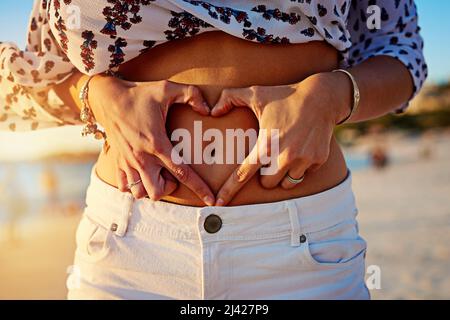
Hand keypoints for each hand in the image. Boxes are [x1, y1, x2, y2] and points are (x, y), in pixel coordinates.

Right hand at [88, 75, 214, 204]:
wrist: (108, 98)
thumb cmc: (140, 94)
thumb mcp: (167, 88)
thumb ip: (192, 94)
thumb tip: (208, 109)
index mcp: (157, 144)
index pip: (182, 173)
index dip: (199, 188)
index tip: (211, 201)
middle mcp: (142, 158)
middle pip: (157, 192)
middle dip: (169, 188)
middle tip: (172, 173)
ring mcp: (128, 162)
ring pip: (139, 193)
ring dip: (150, 188)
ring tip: (156, 174)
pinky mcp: (117, 163)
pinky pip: (124, 187)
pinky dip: (134, 185)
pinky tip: (142, 173)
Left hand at [210, 72, 350, 205]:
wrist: (322, 97)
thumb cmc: (285, 95)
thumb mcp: (255, 93)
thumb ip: (229, 98)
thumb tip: (213, 111)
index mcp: (266, 145)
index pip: (243, 174)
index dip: (229, 190)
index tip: (219, 203)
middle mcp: (284, 157)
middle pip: (267, 183)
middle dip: (266, 175)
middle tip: (270, 156)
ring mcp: (303, 160)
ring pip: (286, 184)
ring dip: (283, 175)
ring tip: (286, 154)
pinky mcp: (318, 161)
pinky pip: (304, 175)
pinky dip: (300, 168)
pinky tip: (301, 149)